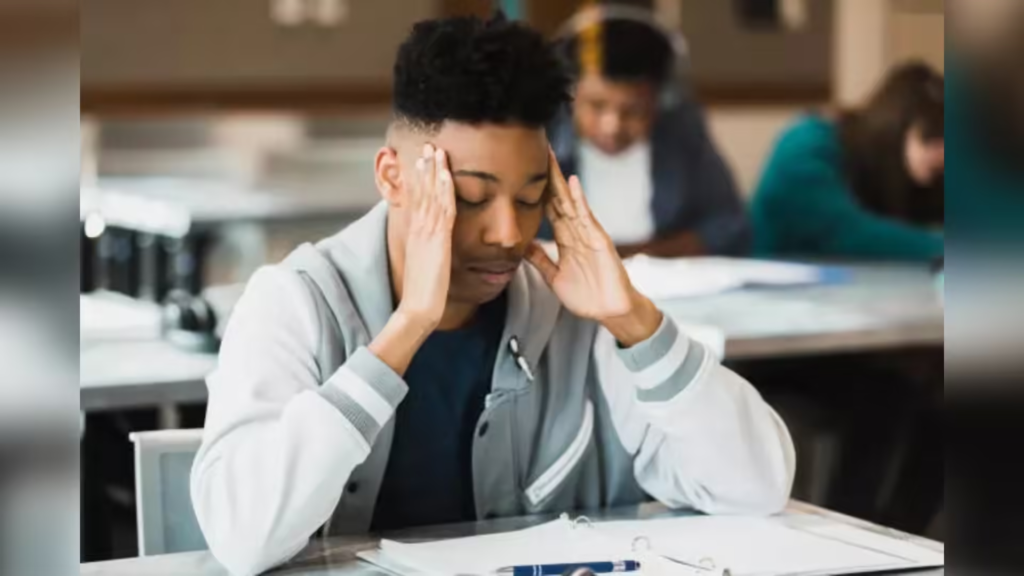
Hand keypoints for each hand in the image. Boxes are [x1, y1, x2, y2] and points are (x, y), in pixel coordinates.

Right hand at [396, 144, 455, 330]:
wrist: (418, 308)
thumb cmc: (423, 293)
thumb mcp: (424, 265)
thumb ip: (428, 251)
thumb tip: (432, 246)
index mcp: (415, 233)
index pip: (417, 199)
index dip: (419, 179)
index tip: (422, 161)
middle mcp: (418, 228)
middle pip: (421, 191)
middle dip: (424, 167)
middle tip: (428, 145)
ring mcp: (427, 232)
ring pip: (430, 194)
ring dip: (433, 170)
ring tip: (435, 150)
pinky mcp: (438, 239)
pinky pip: (442, 207)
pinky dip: (443, 188)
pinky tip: (446, 174)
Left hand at [526, 150, 661, 346]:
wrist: (611, 311)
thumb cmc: (587, 296)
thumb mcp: (554, 277)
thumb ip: (540, 260)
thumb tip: (523, 246)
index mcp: (565, 240)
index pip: (548, 209)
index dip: (535, 190)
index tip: (522, 171)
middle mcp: (576, 232)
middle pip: (558, 199)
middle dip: (546, 177)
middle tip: (535, 151)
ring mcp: (588, 234)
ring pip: (570, 202)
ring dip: (560, 180)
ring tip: (549, 158)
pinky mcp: (599, 240)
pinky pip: (587, 217)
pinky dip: (580, 199)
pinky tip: (572, 183)